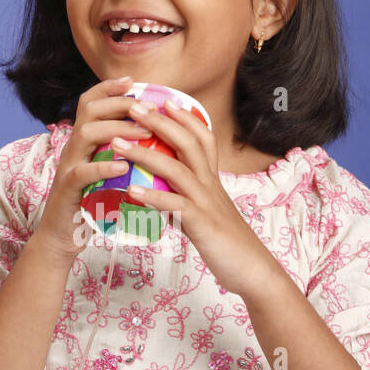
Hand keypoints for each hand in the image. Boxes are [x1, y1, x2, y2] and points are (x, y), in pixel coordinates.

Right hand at [30, 76, 158, 262]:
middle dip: (119, 103)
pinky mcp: (68, 190)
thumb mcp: (104, 171)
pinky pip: (82, 172)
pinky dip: (104, 166)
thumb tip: (151, 136)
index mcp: (82, 141)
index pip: (89, 102)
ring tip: (146, 134)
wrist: (62, 235)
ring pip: (86, 134)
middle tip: (149, 108)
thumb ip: (117, 152)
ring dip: (117, 129)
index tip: (132, 81)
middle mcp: (72, 148)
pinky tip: (125, 166)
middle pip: (88, 110)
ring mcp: (68, 167)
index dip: (108, 87)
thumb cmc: (90, 203)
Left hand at [109, 100, 278, 296]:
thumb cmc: (224, 240)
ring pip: (176, 169)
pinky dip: (153, 196)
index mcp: (211, 179)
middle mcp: (210, 185)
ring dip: (144, 153)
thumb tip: (156, 189)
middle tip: (134, 106)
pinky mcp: (202, 224)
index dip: (185, 117)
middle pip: (187, 143)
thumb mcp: (205, 210)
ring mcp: (207, 203)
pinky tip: (131, 190)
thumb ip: (183, 196)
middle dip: (160, 122)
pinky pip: (175, 206)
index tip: (163, 99)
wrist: (252, 270)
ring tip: (117, 143)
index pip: (202, 138)